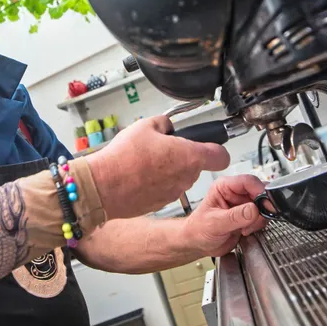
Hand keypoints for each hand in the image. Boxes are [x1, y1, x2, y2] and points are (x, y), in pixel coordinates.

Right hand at [86, 116, 229, 218]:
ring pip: (180, 177)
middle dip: (184, 156)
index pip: (222, 156)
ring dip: (169, 169)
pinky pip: (165, 189)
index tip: (210, 144)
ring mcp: (174, 192)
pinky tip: (140, 174)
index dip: (217, 148)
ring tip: (147, 161)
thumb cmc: (124, 158)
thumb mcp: (145, 125)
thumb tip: (167, 125)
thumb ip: (164, 122)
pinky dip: (157, 182)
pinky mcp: (161, 203)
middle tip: (164, 147)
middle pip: (196, 165)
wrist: (104, 186)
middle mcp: (186, 177)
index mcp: (189, 156)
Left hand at [181, 175, 267, 257]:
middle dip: (261, 208)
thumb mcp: (215, 223)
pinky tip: (245, 231)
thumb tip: (254, 209)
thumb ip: (235, 216)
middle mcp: (235, 193)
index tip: (266, 204)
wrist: (198, 244)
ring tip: (245, 228)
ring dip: (258, 219)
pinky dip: (257, 226)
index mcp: (224, 187)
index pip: (248, 181)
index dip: (260, 191)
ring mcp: (243, 205)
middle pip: (259, 192)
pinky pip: (261, 217)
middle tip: (255, 220)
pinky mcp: (248, 216)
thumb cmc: (198, 230)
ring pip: (263, 206)